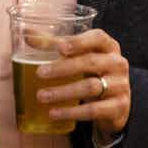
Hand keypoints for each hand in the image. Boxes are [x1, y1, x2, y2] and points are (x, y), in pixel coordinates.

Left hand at [33, 28, 131, 145]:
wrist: (117, 104)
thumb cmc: (94, 72)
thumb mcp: (82, 57)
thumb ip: (56, 45)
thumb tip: (27, 34)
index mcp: (109, 46)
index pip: (98, 38)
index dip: (79, 42)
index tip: (60, 48)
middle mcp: (118, 63)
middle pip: (91, 62)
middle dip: (63, 68)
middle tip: (39, 73)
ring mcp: (121, 86)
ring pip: (90, 87)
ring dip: (63, 92)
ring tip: (41, 96)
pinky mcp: (118, 107)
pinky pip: (93, 110)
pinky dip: (72, 112)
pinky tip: (54, 113)